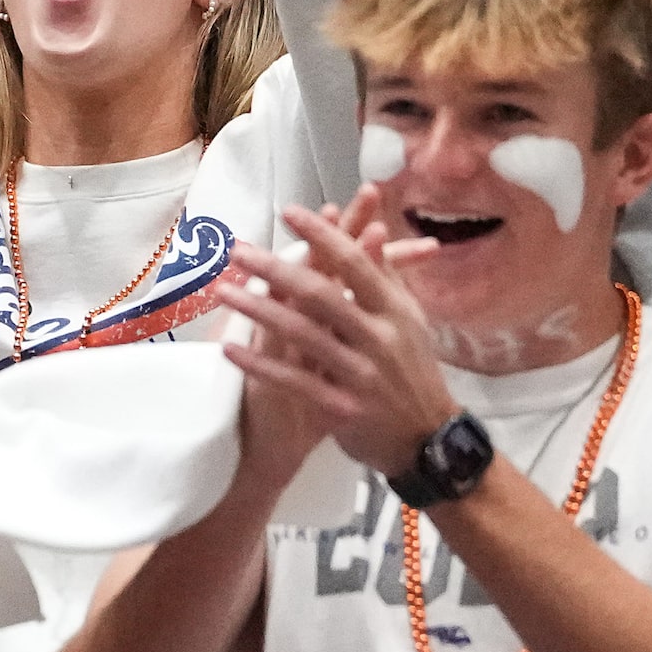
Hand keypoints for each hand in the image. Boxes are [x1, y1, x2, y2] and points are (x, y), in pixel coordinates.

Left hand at [221, 195, 457, 478]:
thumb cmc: (413, 369)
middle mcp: (379, 338)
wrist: (427, 439)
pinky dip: (261, 364)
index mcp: (395, 310)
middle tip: (238, 251)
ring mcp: (361, 374)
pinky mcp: (343, 407)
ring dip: (259, 311)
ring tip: (224, 292)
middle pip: (321, 295)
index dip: (323, 235)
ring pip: (303, 335)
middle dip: (276, 269)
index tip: (290, 212)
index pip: (355, 263)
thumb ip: (386, 276)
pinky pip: (294, 382)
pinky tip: (230, 349)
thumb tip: (372, 228)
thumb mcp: (410, 319)